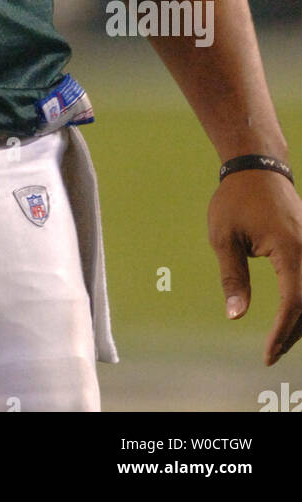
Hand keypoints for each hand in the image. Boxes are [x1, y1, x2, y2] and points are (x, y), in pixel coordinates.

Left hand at [208, 170, 301, 363]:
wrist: (257, 166)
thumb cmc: (236, 199)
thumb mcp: (224, 237)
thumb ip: (232, 278)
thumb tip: (235, 316)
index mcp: (289, 249)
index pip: (293, 301)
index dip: (283, 332)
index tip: (268, 354)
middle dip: (293, 332)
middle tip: (271, 354)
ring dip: (300, 319)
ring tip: (279, 341)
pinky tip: (292, 317)